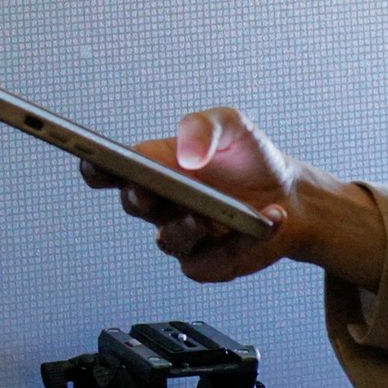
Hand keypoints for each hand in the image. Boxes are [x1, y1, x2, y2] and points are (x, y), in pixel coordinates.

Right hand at [84, 107, 380, 287]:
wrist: (293, 195)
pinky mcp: (208, 263)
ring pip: (168, 239)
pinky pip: (209, 262)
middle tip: (152, 189)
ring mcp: (182, 235)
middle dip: (139, 197)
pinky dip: (240, 244)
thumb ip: (204, 126)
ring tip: (217, 216)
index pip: (109, 170)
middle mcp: (162, 204)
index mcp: (155, 167)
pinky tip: (265, 221)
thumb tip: (185, 154)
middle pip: (132, 203)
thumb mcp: (232, 124)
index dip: (94, 167)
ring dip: (190, 227)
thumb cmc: (252, 160)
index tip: (94, 161)